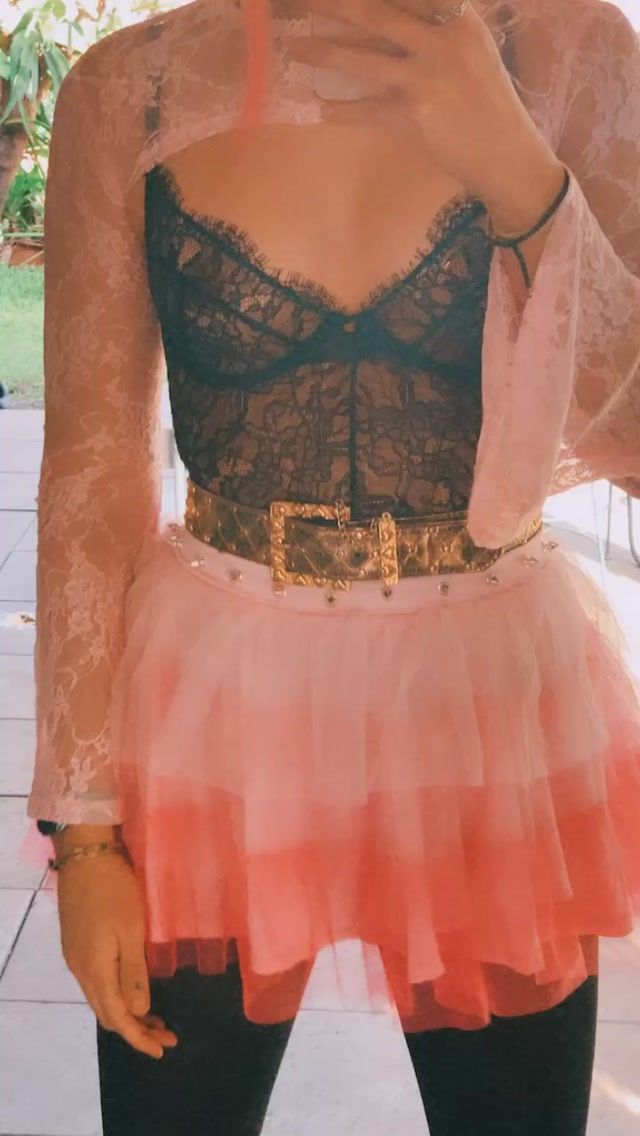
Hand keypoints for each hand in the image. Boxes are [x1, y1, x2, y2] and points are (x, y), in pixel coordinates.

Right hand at [57, 850, 177, 1058]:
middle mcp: (81, 969)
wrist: (85, 854)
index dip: (139, 1037)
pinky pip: (97, 982)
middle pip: (107, 1013)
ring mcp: (76, 957)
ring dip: (127, 1011)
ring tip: (155, 1017)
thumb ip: (133, 972)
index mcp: (95, 969)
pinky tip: (133, 988)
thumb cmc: (114, 889)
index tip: (162, 1049)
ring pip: (101, 998)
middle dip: (136, 1029)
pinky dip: (117, 994)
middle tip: (166, 1034)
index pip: (117, 1017)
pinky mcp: (77, 944)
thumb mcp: (131, 929)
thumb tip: (138, 1010)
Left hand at [288, 0, 565, 231]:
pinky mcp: (416, 116)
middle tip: (303, 2)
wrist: (506, 154)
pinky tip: (320, 108)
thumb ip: (437, 27)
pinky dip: (341, 110)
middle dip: (335, 6)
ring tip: (296, 49)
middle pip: (377, 15)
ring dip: (324, 53)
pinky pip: (367, 110)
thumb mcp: (471, 50)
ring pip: (363, 60)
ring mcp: (429, 79)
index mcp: (460, 19)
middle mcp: (444, 42)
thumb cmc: (486, 101)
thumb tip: (384, 20)